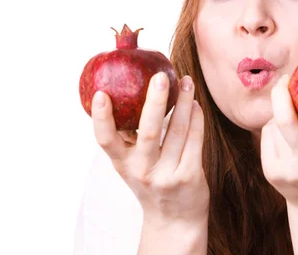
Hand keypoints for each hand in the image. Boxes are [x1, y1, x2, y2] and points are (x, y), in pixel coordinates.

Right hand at [91, 72, 208, 223]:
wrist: (174, 220)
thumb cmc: (150, 181)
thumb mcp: (131, 164)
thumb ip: (127, 136)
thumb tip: (124, 91)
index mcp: (122, 164)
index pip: (106, 140)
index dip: (101, 118)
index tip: (102, 93)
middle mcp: (143, 171)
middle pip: (149, 132)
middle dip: (155, 102)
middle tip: (159, 77)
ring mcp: (168, 175)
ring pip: (178, 131)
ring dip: (183, 103)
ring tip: (185, 81)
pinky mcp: (190, 176)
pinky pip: (195, 140)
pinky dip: (196, 118)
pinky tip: (195, 104)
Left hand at [260, 74, 297, 207]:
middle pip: (287, 125)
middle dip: (281, 96)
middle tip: (285, 79)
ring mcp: (287, 170)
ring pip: (274, 127)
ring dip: (280, 111)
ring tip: (291, 107)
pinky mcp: (270, 172)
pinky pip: (266, 136)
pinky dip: (273, 126)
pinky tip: (283, 127)